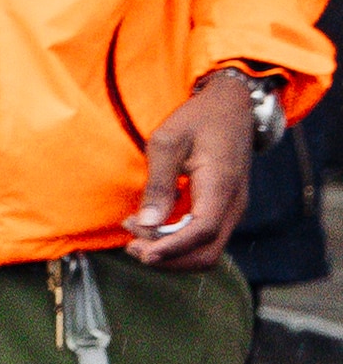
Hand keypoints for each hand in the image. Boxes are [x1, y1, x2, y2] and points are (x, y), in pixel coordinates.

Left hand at [128, 72, 258, 264]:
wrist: (232, 106)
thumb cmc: (198, 119)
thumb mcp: (167, 143)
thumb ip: (159, 184)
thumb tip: (148, 223)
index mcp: (222, 186)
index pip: (202, 232)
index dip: (171, 248)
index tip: (140, 252)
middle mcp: (233, 204)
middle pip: (207, 252)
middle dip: (168, 257)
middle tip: (130, 244)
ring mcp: (231, 209)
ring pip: (206, 250)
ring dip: (171, 251)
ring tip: (134, 232)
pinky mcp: (223, 209)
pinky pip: (204, 238)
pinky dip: (177, 240)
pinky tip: (149, 225)